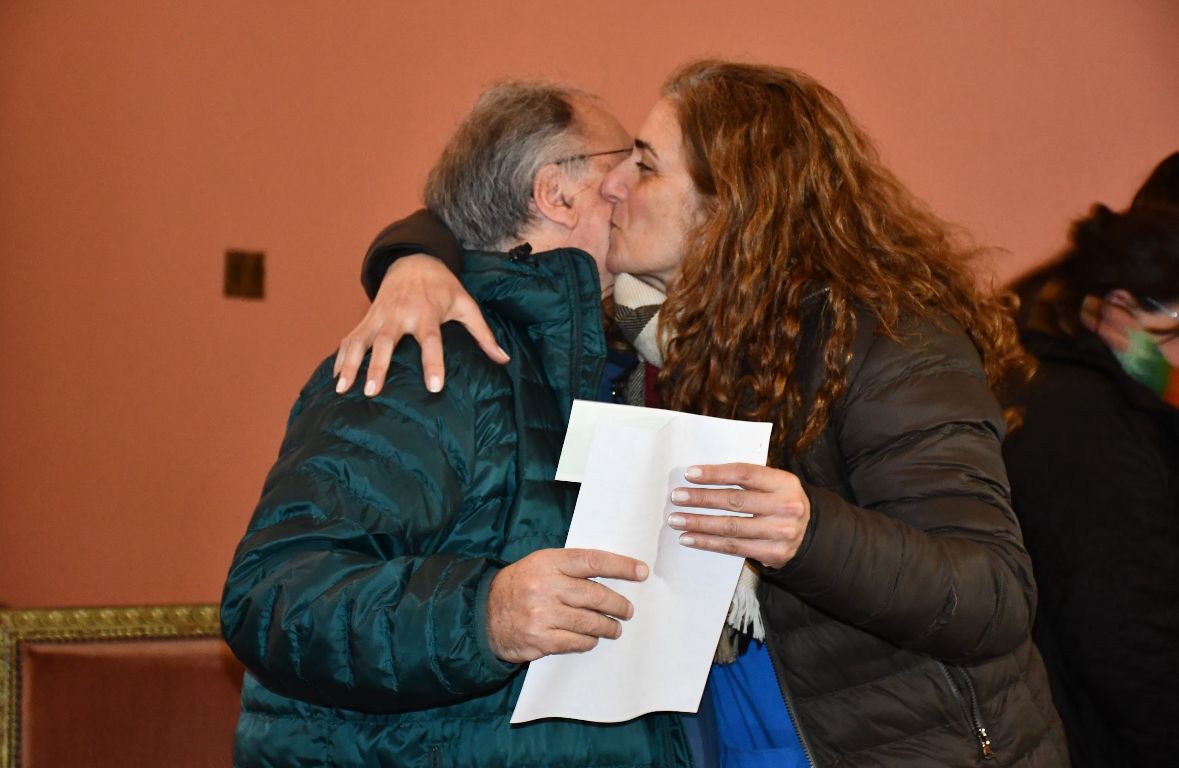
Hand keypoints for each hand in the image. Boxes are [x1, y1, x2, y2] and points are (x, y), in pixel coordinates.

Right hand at [332, 254, 509, 396]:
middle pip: (386, 342)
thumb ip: (483, 334)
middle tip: (372, 391)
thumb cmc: (444, 287)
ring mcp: (379, 317)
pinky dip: (341, 357)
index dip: (433, 363)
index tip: (434, 386)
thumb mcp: (467, 305)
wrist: (414, 261)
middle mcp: (399, 315)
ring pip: (361, 341)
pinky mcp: (366, 319)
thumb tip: (504, 359)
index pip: (431, 341)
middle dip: (378, 366)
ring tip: (342, 389)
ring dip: (351, 364)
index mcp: (426, 313)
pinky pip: (349, 339)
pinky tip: (335, 379)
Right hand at [487, 548, 648, 662]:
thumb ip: (570, 567)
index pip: (593, 561)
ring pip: (590, 622)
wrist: (483, 614)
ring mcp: (543, 614)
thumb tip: (611, 574)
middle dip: (619, 604)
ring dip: (608, 626)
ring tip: (615, 627)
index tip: (641, 571)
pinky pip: (576, 642)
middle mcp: (546, 586)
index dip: (621, 566)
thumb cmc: (519, 586)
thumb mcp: (540, 564)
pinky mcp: (540, 639)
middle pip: (597, 595)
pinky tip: (592, 638)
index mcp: (549, 562)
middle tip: (628, 610)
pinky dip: (589, 641)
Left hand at [667, 463, 809, 569]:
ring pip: (730, 526)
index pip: (744, 474)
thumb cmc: (781, 503)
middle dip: (701, 498)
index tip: (690, 474)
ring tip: (676, 519)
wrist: (811, 534)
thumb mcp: (774, 485)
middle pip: (734, 501)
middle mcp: (785, 507)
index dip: (715, 474)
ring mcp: (780, 532)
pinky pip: (733, 547)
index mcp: (784, 482)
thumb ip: (747, 480)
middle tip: (676, 497)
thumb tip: (701, 477)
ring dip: (698, 523)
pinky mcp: (773, 553)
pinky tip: (689, 538)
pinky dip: (707, 543)